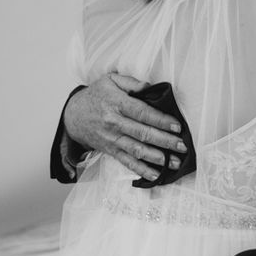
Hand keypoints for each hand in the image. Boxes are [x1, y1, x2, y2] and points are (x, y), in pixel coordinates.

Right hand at [64, 74, 187, 180]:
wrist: (73, 114)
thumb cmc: (97, 95)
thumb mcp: (111, 80)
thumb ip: (132, 83)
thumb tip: (151, 87)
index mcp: (117, 104)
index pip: (142, 113)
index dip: (161, 120)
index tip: (177, 126)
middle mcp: (114, 123)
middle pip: (142, 133)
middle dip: (165, 141)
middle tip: (182, 146)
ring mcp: (112, 139)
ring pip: (136, 150)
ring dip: (157, 158)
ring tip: (174, 162)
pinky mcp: (110, 150)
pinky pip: (126, 162)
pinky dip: (141, 170)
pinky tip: (155, 175)